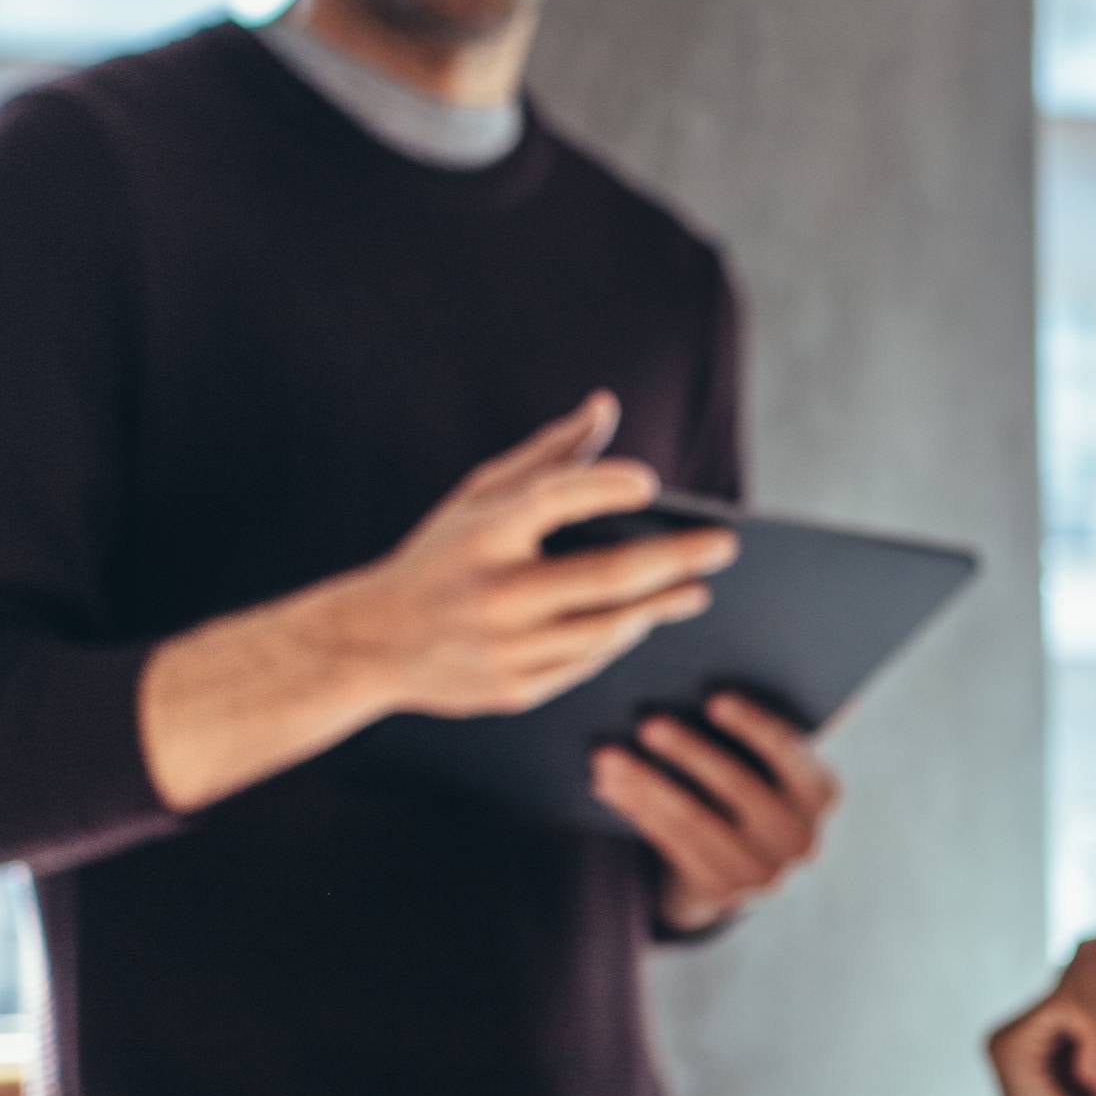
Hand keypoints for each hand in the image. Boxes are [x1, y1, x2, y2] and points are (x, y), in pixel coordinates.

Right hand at [311, 392, 734, 723]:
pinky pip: (587, 664)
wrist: (372, 643)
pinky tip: (644, 620)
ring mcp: (505, 647)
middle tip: (723, 545)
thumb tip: (605, 406)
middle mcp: (495, 592)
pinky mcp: (514, 689)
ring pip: (609, 628)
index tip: (650, 485)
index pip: (557, 498)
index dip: (606, 486)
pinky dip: (621, 639)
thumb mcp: (478, 498)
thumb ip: (548, 456)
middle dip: (677, 559)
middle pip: (609, 576)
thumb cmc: (440, 557)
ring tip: (695, 588)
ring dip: (660, 606)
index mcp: (483, 534)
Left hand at [594, 692, 841, 934]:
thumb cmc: (748, 788)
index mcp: (820, 792)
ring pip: (694, 819)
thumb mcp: (766, 766)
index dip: (752, 725)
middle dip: (688, 751)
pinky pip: (672, 843)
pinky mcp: (724, 892)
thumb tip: (681, 686)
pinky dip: (637, 811)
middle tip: (647, 723)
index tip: (713, 699)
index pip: (788, 751)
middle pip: (738, 786)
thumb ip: (750, 735)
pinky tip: (608, 787)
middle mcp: (802, 838)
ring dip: (645, 784)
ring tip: (606, 756)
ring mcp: (764, 872)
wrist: (744, 867)